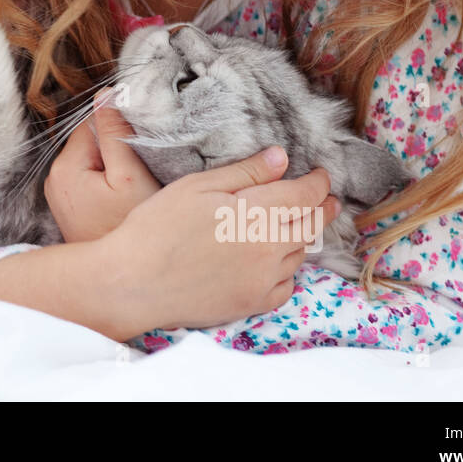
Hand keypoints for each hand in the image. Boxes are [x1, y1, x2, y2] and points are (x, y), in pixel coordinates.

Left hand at [44, 89, 160, 242]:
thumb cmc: (129, 227)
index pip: (90, 124)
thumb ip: (115, 133)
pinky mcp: (71, 207)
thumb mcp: (129, 175)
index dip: (118, 131)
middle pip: (89, 142)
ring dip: (112, 166)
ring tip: (130, 190)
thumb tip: (104, 94)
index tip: (139, 151)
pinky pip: (89, 180)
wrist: (122, 277)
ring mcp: (60, 195)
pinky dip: (106, 183)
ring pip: (92, 161)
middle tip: (137, 173)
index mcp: (64, 167)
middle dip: (114, 149)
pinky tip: (120, 200)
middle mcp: (54, 179)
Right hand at [95, 147, 339, 335]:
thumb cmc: (157, 227)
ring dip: (303, 237)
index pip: (304, 195)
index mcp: (255, 213)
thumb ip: (244, 173)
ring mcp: (264, 279)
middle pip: (311, 225)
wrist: (134, 282)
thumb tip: (280, 158)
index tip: (321, 175)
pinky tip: (275, 262)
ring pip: (300, 254)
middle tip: (329, 200)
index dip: (318, 183)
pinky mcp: (253, 303)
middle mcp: (269, 248)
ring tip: (297, 225)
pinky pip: (286, 285)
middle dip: (324, 208)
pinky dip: (287, 270)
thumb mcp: (196, 187)